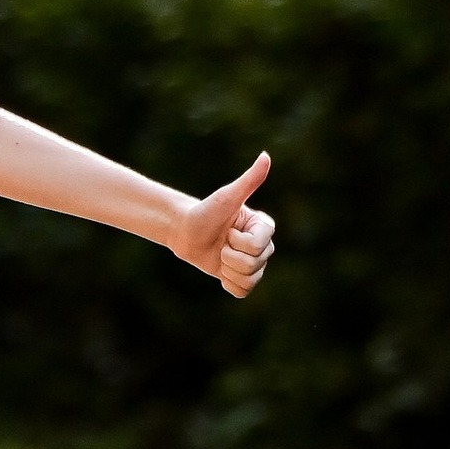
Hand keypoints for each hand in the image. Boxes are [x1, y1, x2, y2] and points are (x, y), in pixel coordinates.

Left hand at [173, 151, 275, 296]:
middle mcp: (263, 245)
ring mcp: (253, 263)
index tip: (228, 231)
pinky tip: (220, 271)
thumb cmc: (205, 211)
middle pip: (255, 264)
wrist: (184, 230)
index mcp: (264, 227)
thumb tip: (265, 156)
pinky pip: (243, 291)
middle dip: (230, 256)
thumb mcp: (227, 197)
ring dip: (228, 269)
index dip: (239, 242)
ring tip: (219, 255)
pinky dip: (228, 284)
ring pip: (250, 279)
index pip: (260, 245)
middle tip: (220, 243)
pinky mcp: (240, 277)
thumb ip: (249, 180)